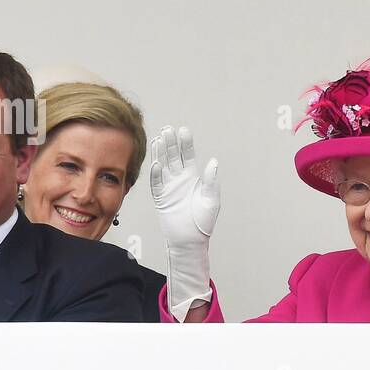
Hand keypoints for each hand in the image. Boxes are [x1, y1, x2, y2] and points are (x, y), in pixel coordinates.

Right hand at [149, 125, 220, 321]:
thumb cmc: (203, 221)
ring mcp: (168, 187)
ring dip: (160, 153)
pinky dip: (156, 173)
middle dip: (170, 143)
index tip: (183, 130)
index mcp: (192, 177)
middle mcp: (179, 179)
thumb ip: (211, 180)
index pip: (187, 155)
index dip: (185, 143)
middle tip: (167, 130)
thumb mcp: (211, 199)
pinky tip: (157, 162)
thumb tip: (213, 162)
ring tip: (158, 138)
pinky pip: (156, 183)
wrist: (190, 239)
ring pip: (162, 166)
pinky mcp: (160, 198)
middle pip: (173, 156)